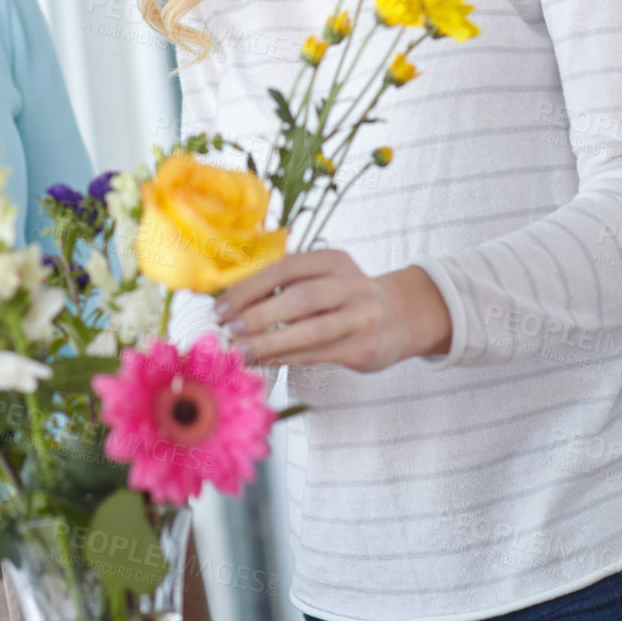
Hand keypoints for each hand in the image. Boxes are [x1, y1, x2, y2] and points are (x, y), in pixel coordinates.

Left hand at [211, 250, 451, 371]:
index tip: (220, 307)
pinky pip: (318, 354)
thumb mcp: (323, 277)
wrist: (401, 316)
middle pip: (299, 299)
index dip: (249, 287)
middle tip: (227, 330)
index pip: (285, 269)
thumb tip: (228, 303)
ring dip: (269, 343)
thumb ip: (285, 285)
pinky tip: (263, 360)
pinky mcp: (363, 347)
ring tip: (240, 351)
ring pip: (310, 331)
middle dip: (257, 316)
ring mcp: (361, 317)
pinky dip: (286, 358)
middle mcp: (351, 285)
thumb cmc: (344, 297)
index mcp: (333, 260)